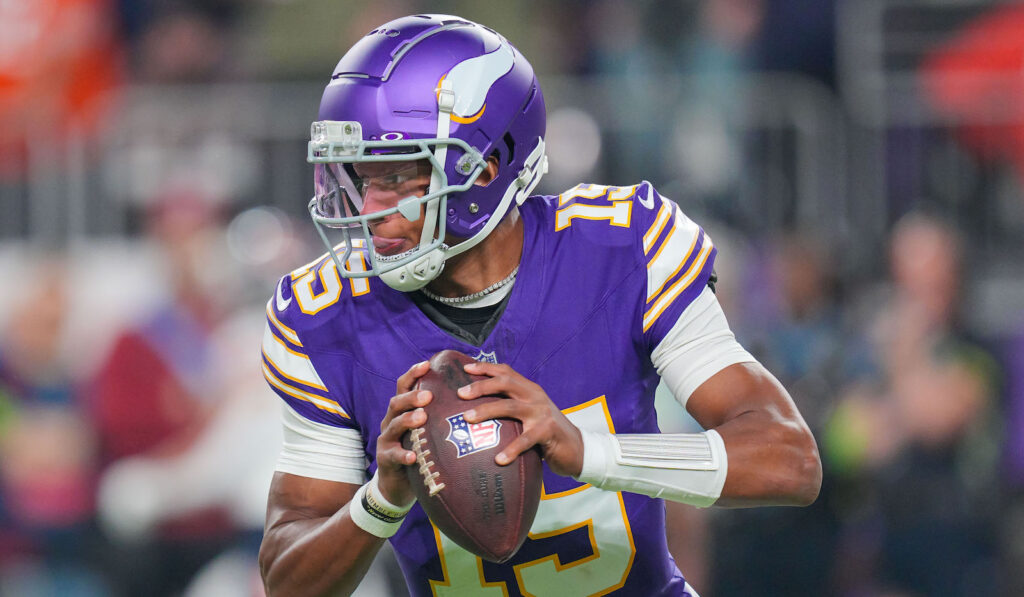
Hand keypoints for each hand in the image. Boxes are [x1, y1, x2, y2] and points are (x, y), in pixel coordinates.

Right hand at [375, 360, 431, 506]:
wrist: (397, 483)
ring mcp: (386, 439)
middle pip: (396, 403)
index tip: (427, 364)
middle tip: (428, 396)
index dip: (413, 374)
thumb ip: (439, 415)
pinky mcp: (385, 459)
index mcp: (402, 410)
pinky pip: (393, 455)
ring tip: (422, 418)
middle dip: (411, 397)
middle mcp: (391, 421)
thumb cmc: (419, 451)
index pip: (404, 386)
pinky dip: (403, 454)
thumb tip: (470, 398)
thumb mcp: (426, 430)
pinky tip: (413, 456)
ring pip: (393, 425)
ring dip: (407, 420)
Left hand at [458, 361, 583, 477]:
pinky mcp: (548, 431)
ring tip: (467, 419)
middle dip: (481, 386)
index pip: (506, 371)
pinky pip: (525, 440)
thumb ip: (512, 408)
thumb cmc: (547, 433)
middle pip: (505, 383)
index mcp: (529, 389)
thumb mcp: (531, 414)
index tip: (465, 367)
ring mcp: (542, 413)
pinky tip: (499, 460)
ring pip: (510, 407)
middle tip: (460, 393)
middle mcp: (535, 396)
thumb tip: (477, 412)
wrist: (578, 448)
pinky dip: (511, 450)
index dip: (485, 368)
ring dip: (486, 411)